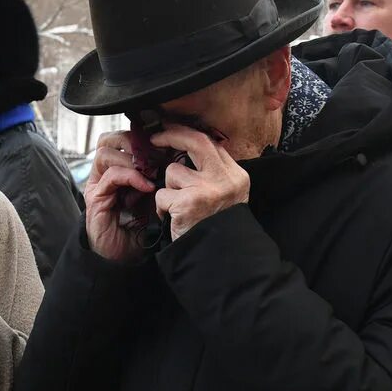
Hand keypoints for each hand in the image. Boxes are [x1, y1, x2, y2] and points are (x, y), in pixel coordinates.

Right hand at [84, 131, 155, 261]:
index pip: (120, 138)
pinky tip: (147, 187)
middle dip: (131, 140)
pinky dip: (131, 176)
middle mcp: (103, 174)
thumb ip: (159, 176)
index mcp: (116, 169)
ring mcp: (97, 185)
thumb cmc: (141, 227)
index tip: (162, 141)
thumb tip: (177, 154)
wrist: (126, 257)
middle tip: (153, 150)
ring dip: (132, 158)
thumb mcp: (155, 196)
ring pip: (105, 152)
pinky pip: (111, 175)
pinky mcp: (96, 198)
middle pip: (107, 139)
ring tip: (150, 170)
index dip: (139, 135)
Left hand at [150, 124, 249, 240]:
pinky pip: (162, 195)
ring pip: (173, 172)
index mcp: (236, 176)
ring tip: (178, 207)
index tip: (172, 131)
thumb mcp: (227, 196)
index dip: (188, 134)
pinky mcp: (187, 203)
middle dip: (172, 135)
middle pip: (196, 142)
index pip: (211, 143)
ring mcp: (207, 190)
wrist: (220, 259)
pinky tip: (174, 219)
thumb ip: (213, 173)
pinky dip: (162, 208)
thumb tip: (189, 146)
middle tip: (155, 138)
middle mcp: (224, 179)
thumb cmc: (216, 228)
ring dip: (168, 188)